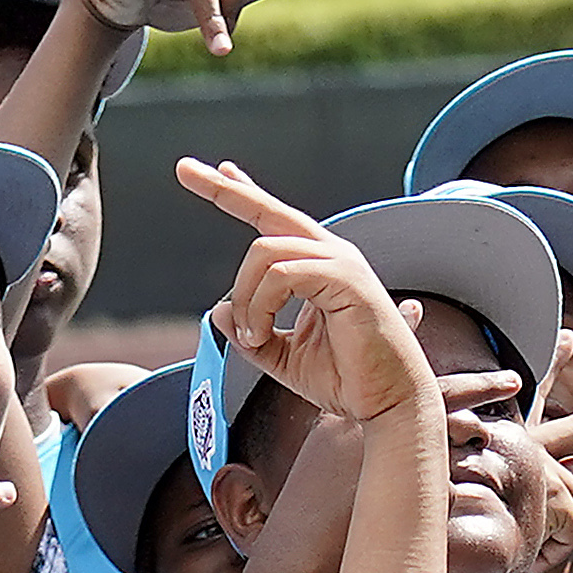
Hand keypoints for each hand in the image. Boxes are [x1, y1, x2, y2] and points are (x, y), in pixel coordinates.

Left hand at [182, 159, 433, 424]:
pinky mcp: (346, 280)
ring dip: (245, 297)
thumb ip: (250, 333)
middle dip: (224, 191)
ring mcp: (341, 263)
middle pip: (269, 211)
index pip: (275, 219)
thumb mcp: (284, 357)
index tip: (216, 171)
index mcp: (319, 266)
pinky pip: (281, 275)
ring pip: (264, 252)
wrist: (389, 403)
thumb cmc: (348, 380)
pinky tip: (261, 333)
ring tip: (252, 335)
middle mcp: (331, 255)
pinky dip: (260, 305)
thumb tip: (218, 309)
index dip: (244, 193)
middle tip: (183, 169)